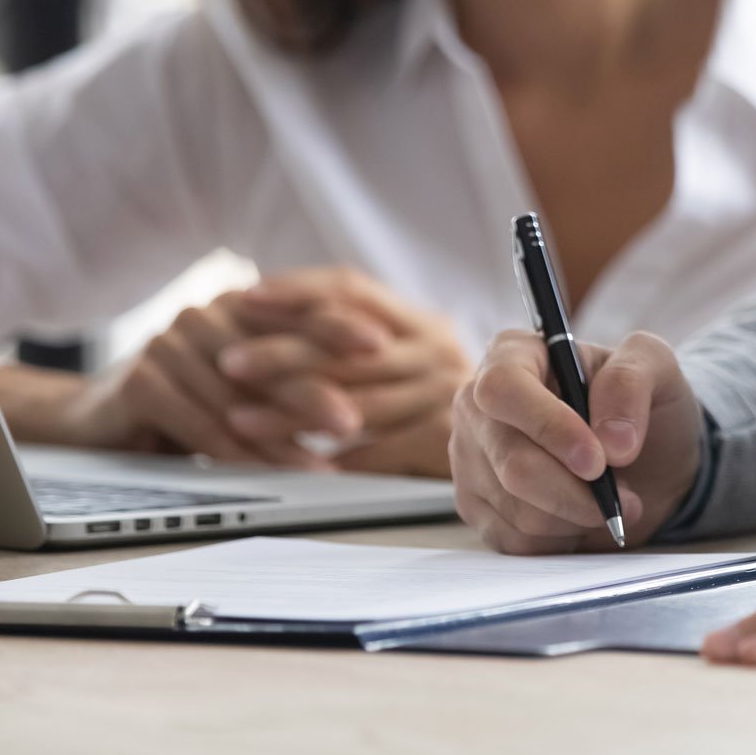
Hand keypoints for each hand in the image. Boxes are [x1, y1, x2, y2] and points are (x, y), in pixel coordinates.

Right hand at [63, 288, 387, 465]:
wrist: (97, 419)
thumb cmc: (188, 402)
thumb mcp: (244, 385)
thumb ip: (289, 376)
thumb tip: (369, 394)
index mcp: (235, 305)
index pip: (293, 310)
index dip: (339, 325)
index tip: (383, 345)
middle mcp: (202, 315)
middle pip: (269, 356)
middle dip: (316, 391)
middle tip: (355, 422)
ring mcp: (168, 344)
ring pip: (238, 399)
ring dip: (280, 438)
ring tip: (319, 468)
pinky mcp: (140, 381)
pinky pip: (202, 424)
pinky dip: (239, 455)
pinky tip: (268, 475)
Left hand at [217, 267, 473, 476]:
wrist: (527, 435)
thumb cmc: (443, 399)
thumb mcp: (413, 356)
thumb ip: (361, 340)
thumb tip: (272, 317)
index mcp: (420, 320)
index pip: (351, 289)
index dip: (296, 290)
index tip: (245, 297)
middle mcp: (435, 349)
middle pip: (345, 347)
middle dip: (279, 354)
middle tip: (229, 362)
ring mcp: (443, 394)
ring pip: (352, 403)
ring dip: (290, 415)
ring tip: (241, 421)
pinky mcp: (445, 440)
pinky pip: (377, 453)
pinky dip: (334, 460)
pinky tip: (295, 465)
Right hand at [449, 330, 702, 554]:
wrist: (641, 459)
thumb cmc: (638, 404)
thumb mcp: (654, 367)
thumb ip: (631, 381)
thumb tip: (611, 440)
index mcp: (511, 355)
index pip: (503, 389)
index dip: (547, 426)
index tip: (597, 460)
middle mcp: (476, 406)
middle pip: (512, 463)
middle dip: (576, 491)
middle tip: (624, 495)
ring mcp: (469, 459)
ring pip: (517, 509)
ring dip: (576, 516)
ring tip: (605, 501)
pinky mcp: (475, 506)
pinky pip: (515, 541)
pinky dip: (561, 539)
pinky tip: (578, 517)